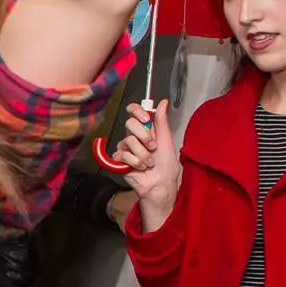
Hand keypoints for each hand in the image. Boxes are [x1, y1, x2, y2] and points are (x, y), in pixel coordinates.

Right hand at [111, 99, 181, 229]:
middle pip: (130, 123)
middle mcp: (134, 136)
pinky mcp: (118, 160)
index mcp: (146, 129)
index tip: (146, 119)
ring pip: (128, 141)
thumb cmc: (166, 165)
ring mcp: (125, 148)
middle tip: (153, 147)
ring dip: (143, 154)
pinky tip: (140, 168)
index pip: (134, 112)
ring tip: (149, 163)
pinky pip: (123, 154)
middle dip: (145, 136)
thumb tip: (163, 102)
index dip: (137, 111)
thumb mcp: (167, 140)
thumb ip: (162, 121)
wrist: (160, 184)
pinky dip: (135, 162)